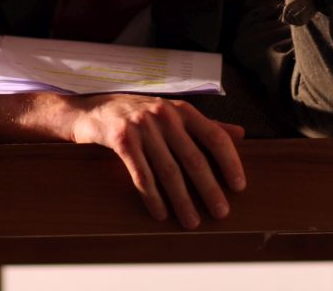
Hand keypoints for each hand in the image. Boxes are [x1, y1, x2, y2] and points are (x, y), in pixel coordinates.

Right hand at [68, 93, 245, 228]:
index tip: (239, 186)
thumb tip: (241, 134)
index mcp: (182, 110)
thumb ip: (205, 125)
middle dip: (209, 189)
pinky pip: (141, 174)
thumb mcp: (172, 114)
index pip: (215, 136)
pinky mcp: (121, 139)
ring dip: (182, 200)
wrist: (91, 109)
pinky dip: (152, 197)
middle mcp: (165, 115)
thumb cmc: (137, 114)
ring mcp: (142, 126)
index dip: (230, 162)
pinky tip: (161, 214)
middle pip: (194, 158)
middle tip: (221, 213)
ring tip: (191, 222)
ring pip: (168, 170)